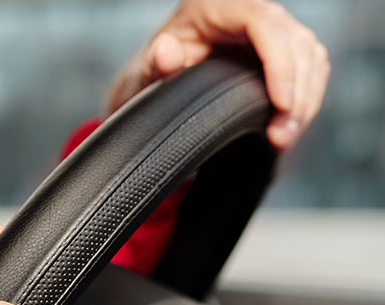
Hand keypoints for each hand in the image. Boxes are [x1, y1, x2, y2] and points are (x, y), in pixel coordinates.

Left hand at [106, 0, 329, 149]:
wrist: (160, 75)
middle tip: (281, 136)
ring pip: (310, 57)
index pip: (264, 22)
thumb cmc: (154, 70)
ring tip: (283, 139)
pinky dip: (306, 100)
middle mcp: (250, 9)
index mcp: (217, 5)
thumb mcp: (146, 69)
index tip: (280, 103)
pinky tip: (290, 127)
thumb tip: (165, 51)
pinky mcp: (284, 47)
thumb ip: (153, 63)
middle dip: (297, 92)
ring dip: (305, 101)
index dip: (279, 62)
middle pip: (295, 41)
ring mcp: (272, 27)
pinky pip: (310, 68)